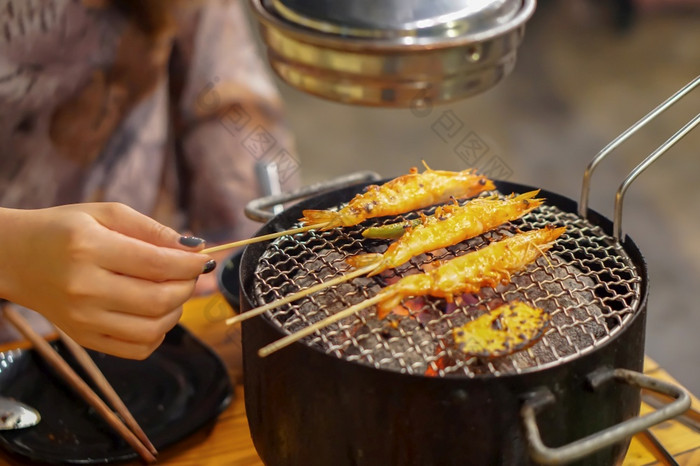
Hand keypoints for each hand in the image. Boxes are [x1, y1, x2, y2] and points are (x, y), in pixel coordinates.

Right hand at [0, 203, 213, 358]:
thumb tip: (194, 247)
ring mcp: (83, 320)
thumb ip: (152, 229)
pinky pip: (137, 349)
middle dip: (188, 286)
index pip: (157, 263)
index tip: (204, 258)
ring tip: (173, 290)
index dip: (190, 263)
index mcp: (89, 249)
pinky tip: (154, 312)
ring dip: (177, 310)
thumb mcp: (106, 214)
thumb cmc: (64, 231)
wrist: (15, 259)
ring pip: (153, 329)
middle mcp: (85, 289)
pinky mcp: (85, 339)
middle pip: (159, 299)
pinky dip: (158, 333)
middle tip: (191, 273)